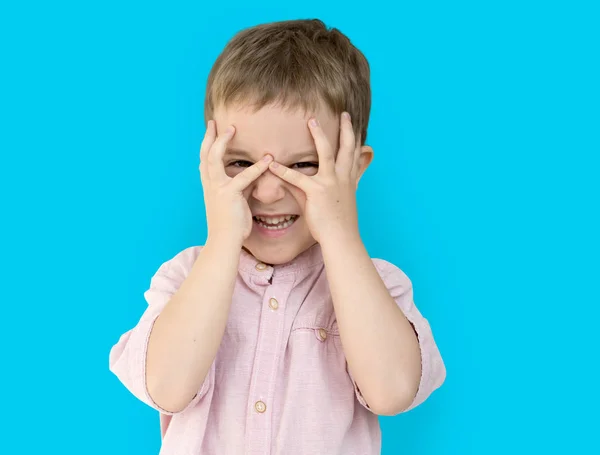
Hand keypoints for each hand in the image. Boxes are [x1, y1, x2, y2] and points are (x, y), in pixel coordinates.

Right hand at [199, 120, 272, 244]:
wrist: (224, 241)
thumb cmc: (231, 225)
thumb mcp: (235, 201)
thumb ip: (242, 186)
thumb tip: (253, 176)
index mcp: (209, 186)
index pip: (205, 161)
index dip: (207, 146)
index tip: (211, 132)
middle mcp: (209, 185)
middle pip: (204, 155)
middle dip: (208, 137)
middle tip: (213, 122)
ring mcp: (217, 188)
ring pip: (214, 159)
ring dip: (222, 142)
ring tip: (232, 129)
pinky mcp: (229, 194)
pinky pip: (244, 177)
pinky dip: (257, 167)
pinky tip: (268, 159)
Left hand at [268, 112, 361, 243]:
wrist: (342, 239)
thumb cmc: (339, 224)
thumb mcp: (336, 203)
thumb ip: (321, 188)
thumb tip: (308, 182)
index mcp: (349, 181)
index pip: (354, 156)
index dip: (356, 140)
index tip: (355, 126)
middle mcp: (343, 178)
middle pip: (347, 147)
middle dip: (346, 129)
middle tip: (344, 113)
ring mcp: (332, 183)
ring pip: (327, 152)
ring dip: (319, 135)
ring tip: (311, 121)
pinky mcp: (318, 192)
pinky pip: (297, 178)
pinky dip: (283, 171)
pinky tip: (272, 164)